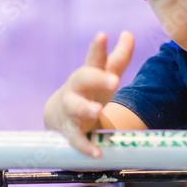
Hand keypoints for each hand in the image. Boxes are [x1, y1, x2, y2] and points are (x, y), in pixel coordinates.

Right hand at [44, 31, 133, 156]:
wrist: (59, 114)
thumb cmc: (88, 90)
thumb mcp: (104, 74)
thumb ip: (119, 56)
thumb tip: (128, 33)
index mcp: (88, 73)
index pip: (93, 58)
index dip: (98, 47)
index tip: (102, 35)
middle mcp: (77, 88)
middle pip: (83, 79)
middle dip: (97, 78)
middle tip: (113, 80)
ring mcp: (71, 109)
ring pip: (75, 107)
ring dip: (85, 108)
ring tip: (98, 110)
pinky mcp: (69, 130)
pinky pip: (76, 139)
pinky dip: (85, 146)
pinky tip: (97, 153)